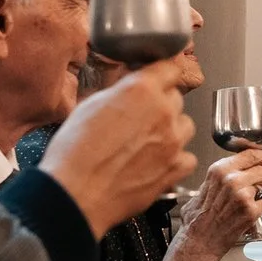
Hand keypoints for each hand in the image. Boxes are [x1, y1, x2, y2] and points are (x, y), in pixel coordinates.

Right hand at [41, 60, 196, 235]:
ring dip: (171, 129)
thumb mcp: (89, 104)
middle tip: (139, 115)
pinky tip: (157, 161)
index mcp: (142, 89)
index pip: (169, 67)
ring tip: (147, 140)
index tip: (160, 75)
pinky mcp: (174, 169)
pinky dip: (176, 157)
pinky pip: (187, 157)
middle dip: (160, 102)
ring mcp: (173, 142)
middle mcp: (163, 112)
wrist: (76, 193)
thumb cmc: (75, 152)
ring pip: (185, 125)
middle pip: (175, 98)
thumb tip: (128, 86)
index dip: (162, 71)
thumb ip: (118, 91)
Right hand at [152, 149, 261, 260]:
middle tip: (251, 189)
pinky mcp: (251, 210)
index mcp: (219, 170)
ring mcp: (243, 195)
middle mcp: (232, 179)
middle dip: (259, 179)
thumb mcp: (203, 186)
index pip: (250, 154)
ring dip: (257, 194)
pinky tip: (242, 215)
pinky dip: (257, 210)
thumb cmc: (198, 217)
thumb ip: (220, 175)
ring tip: (241, 204)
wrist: (198, 241)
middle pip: (261, 169)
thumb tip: (237, 165)